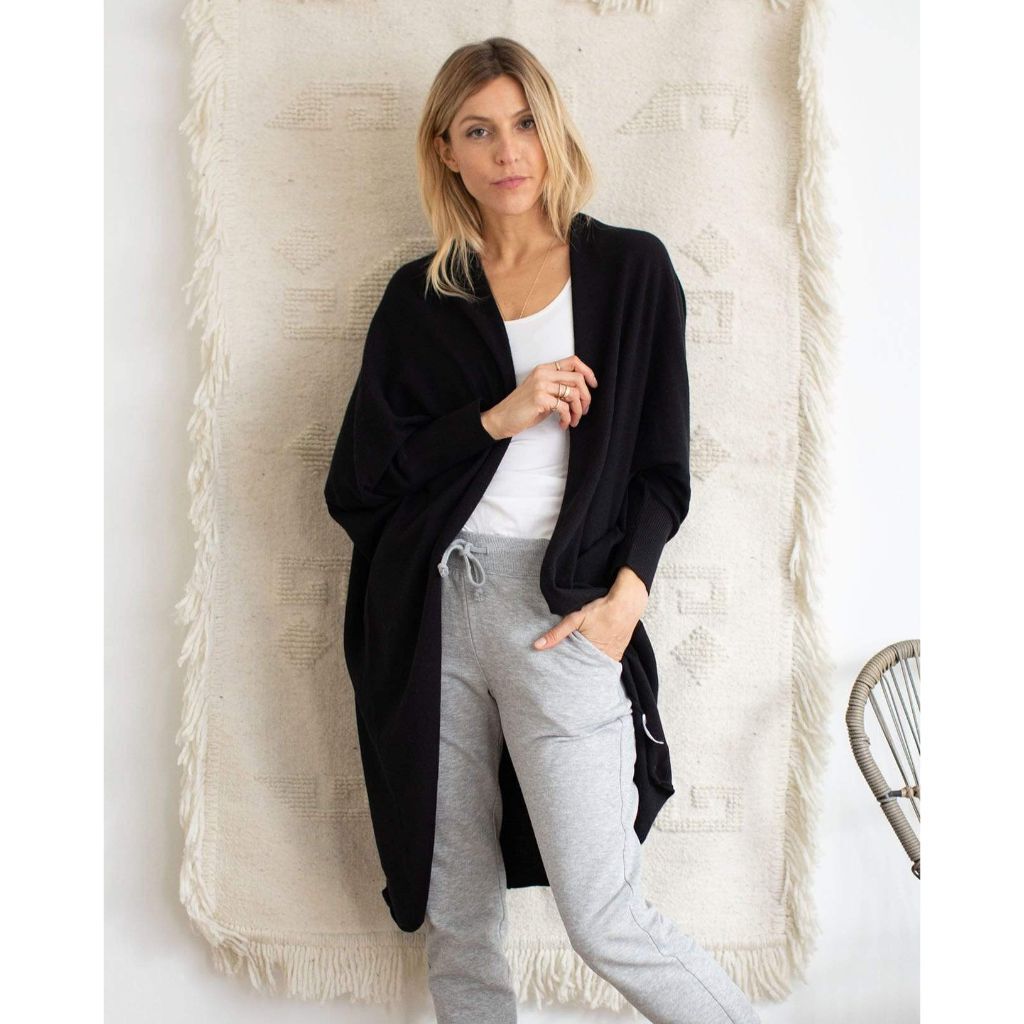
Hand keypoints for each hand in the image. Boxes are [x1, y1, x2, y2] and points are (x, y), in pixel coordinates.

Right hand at [482, 356, 597, 438]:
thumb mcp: (542, 392)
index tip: (593, 386)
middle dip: (586, 397)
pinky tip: (562, 424)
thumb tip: (581, 391)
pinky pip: (564, 408)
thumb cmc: (523, 408)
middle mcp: (543, 373)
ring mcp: (541, 385)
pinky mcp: (539, 399)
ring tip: (573, 420)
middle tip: (583, 411)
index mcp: (544, 369)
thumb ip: (558, 387)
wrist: (502, 418)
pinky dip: (567, 418)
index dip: (588, 372)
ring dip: (577, 411)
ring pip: (574, 394)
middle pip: (578, 378)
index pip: (573, 361)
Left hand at [532, 585, 645, 662]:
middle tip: (566, 669)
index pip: (576, 669)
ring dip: (588, 664)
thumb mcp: (575, 619)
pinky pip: (606, 661)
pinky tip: (591, 656)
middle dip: (577, 668)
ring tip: (578, 665)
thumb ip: (557, 633)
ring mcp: (614, 656)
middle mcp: (605, 659)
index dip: (567, 669)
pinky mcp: (619, 652)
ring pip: (596, 665)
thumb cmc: (602, 610)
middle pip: (586, 668)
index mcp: (593, 654)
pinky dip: (597, 659)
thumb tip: (537, 646)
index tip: (558, 672)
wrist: (628, 602)